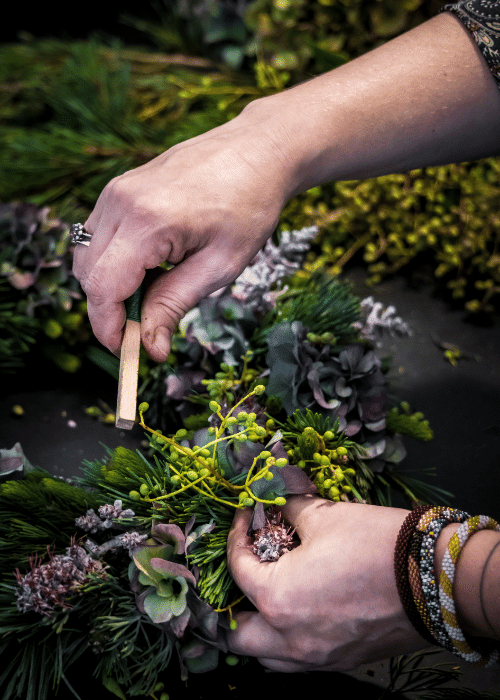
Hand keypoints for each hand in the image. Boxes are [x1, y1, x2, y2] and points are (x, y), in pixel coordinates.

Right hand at [72, 110, 292, 360]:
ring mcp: (116, 190)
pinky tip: (150, 266)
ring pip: (87, 255)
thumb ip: (174, 306)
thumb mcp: (219, 266)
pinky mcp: (119, 188)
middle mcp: (120, 201)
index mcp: (146, 222)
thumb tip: (150, 349)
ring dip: (109, 285)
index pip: (102, 287)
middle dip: (107, 310)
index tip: (125, 350)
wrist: (257, 151)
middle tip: (144, 329)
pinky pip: (99, 235)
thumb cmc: (248, 206)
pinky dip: (113, 261)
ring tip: (153, 294)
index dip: (107, 327)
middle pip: (86, 274)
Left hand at [226, 495, 429, 671]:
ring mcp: (319, 657)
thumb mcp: (324, 516)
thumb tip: (274, 496)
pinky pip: (300, 660)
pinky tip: (302, 608)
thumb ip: (289, 508)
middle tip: (246, 569)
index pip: (238, 570)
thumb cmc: (375, 544)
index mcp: (279, 600)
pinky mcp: (343, 662)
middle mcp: (291, 640)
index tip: (247, 516)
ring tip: (269, 595)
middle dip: (233, 601)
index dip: (237, 535)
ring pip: (267, 658)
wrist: (437, 578)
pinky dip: (289, 639)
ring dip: (259, 629)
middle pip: (238, 636)